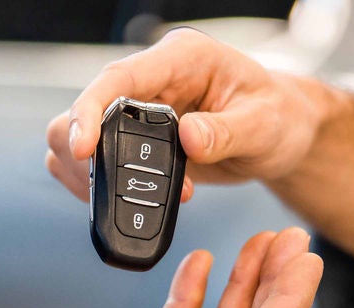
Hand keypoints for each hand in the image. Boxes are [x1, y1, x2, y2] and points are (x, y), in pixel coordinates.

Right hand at [45, 27, 321, 203]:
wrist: (280, 133)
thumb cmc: (278, 117)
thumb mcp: (265, 124)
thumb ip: (226, 131)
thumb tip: (187, 137)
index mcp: (179, 60)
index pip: (116, 79)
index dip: (89, 111)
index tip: (82, 149)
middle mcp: (149, 80)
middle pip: (83, 110)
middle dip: (88, 157)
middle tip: (120, 192)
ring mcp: (135, 111)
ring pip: (73, 138)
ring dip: (91, 176)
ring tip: (132, 200)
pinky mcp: (130, 140)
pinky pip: (90, 162)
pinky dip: (96, 186)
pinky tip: (126, 200)